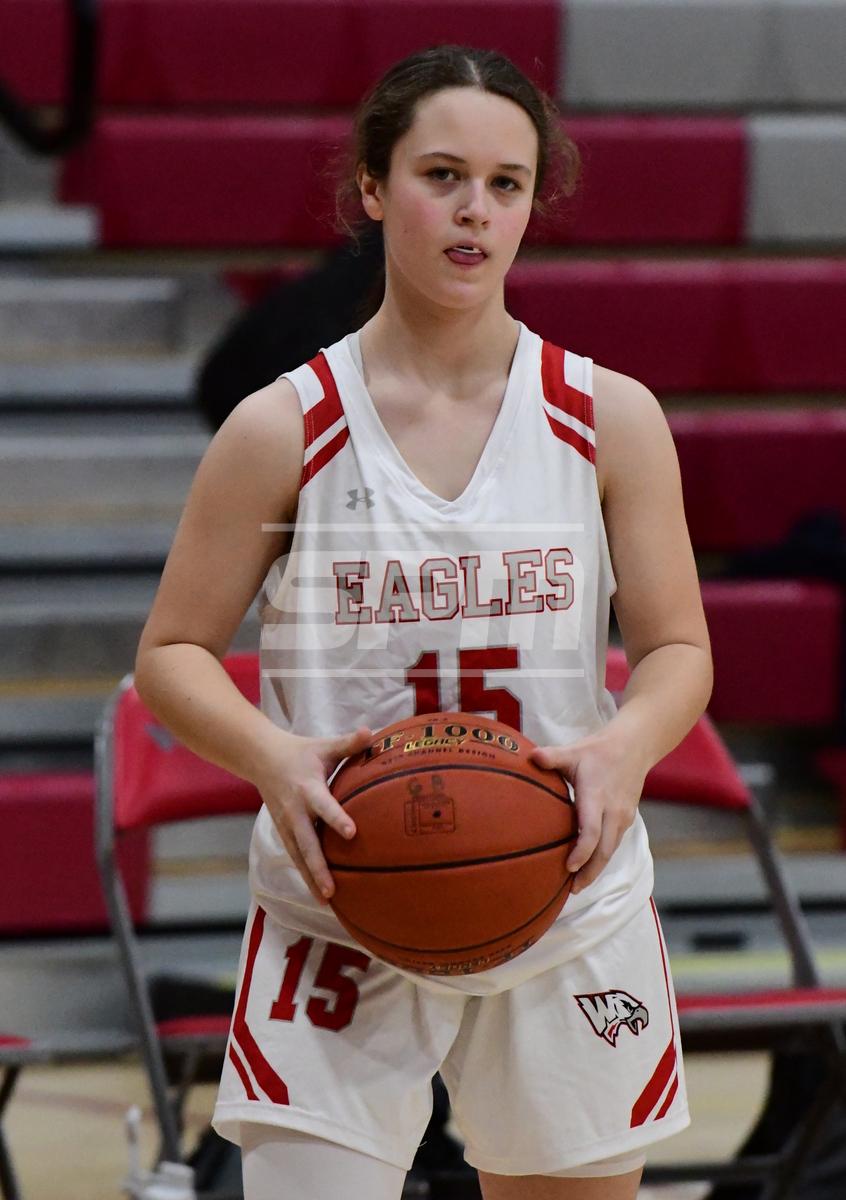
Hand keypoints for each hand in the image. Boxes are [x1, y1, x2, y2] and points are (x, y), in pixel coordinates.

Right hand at [256, 726, 372, 904]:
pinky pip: (295, 857)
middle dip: (318, 867)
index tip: (352, 833)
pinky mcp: (284, 832)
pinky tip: (318, 895)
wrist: (262, 759)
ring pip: (299, 856)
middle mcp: (295, 810)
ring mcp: (287, 824)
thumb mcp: (324, 746)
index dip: (337, 818)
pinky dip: (306, 876)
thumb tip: (372, 732)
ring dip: (311, 879)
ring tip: (326, 902)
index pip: (324, 805)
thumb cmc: (301, 752)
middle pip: (307, 843)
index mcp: (308, 788)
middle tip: (332, 889)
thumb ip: (349, 743)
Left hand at [529, 728, 648, 894]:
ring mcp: (622, 817)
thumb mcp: (574, 751)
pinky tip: (589, 866)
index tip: (568, 868)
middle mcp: (613, 811)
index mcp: (597, 796)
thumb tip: (530, 756)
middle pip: (604, 851)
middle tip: (571, 890)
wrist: (634, 747)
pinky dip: (602, 858)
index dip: (581, 852)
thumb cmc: (598, 751)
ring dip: (596, 870)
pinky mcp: (627, 820)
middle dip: (589, 873)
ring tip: (577, 885)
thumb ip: (552, 757)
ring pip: (611, 851)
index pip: (592, 831)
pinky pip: (614, 844)